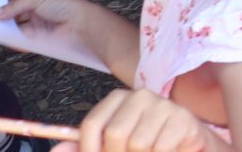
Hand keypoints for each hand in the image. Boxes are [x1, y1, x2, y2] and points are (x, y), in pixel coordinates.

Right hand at [0, 0, 107, 53]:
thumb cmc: (65, 5)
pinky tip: (4, 40)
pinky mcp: (37, 37)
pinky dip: (12, 40)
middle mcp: (34, 6)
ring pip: (14, 25)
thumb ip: (15, 6)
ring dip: (4, 28)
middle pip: (11, 10)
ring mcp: (34, 22)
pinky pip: (20, 39)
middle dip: (0, 14)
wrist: (81, 26)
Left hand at [76, 89, 211, 151]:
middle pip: (115, 134)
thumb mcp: (111, 146)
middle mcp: (139, 95)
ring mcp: (163, 105)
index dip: (89, 149)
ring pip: (137, 143)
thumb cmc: (144, 144)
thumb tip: (55, 151)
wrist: (186, 144)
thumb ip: (85, 148)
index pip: (92, 124)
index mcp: (117, 99)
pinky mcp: (182, 119)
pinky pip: (159, 148)